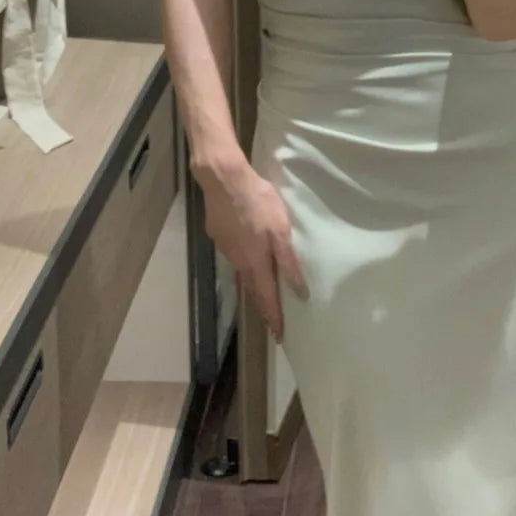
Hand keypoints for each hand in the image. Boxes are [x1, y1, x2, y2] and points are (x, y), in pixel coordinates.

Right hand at [201, 159, 307, 340]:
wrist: (223, 179)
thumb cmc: (257, 202)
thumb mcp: (280, 229)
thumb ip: (288, 259)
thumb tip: (298, 290)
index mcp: (255, 261)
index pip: (266, 297)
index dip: (273, 317)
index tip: (279, 335)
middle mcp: (238, 260)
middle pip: (252, 288)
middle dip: (263, 305)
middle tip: (272, 320)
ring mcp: (225, 248)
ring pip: (242, 271)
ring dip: (253, 283)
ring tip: (263, 290)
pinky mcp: (217, 235)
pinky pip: (233, 254)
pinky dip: (243, 261)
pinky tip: (248, 253)